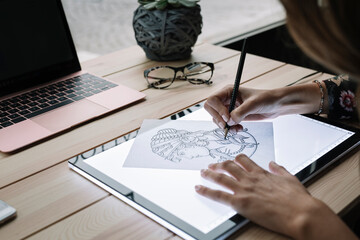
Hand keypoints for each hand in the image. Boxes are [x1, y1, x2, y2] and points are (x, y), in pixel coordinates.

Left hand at [195, 154, 357, 239]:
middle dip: (218, 164)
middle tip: (212, 165)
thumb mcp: (290, 178)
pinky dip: (206, 191)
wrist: (301, 213)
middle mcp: (250, 179)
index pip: (244, 161)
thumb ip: (279, 169)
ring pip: (221, 178)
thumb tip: (273, 163)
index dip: (235, 159)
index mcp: (262, 173)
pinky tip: (198, 188)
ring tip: (202, 172)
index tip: (230, 159)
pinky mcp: (240, 203)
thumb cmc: (298, 199)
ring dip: (209, 174)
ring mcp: (244, 190)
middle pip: (229, 166)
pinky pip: (218, 195)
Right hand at [204, 83, 324, 129]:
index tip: (226, 117)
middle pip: (211, 110)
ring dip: (225, 126)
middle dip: (218, 119)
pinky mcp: (233, 117)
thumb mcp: (253, 104)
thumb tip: (229, 121)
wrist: (276, 105)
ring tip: (237, 128)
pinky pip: (225, 125)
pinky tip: (240, 129)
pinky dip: (230, 129)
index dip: (217, 109)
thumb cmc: (267, 99)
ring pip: (217, 119)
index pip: (212, 100)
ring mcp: (229, 108)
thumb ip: (240, 112)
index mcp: (228, 91)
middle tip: (227, 125)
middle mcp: (226, 99)